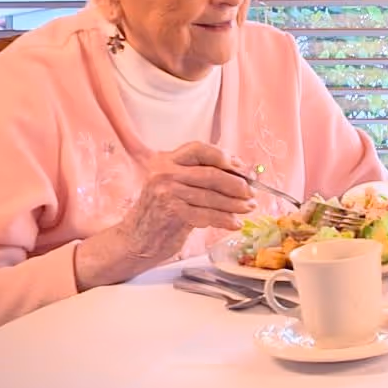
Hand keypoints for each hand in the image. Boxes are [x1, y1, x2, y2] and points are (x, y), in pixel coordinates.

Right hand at [75, 142, 253, 288]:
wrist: (135, 239)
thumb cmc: (160, 212)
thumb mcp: (173, 186)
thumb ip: (198, 175)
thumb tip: (238, 171)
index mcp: (165, 161)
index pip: (198, 149)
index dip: (223, 156)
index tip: (242, 168)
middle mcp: (164, 173)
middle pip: (211, 174)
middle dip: (237, 184)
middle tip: (252, 192)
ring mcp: (167, 193)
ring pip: (213, 196)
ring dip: (236, 204)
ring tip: (249, 208)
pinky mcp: (173, 213)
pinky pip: (208, 215)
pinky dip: (226, 220)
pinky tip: (235, 223)